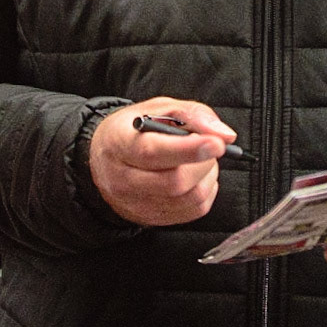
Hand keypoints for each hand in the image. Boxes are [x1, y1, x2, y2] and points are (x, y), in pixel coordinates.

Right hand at [90, 97, 239, 225]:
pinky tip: (196, 176)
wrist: (103, 160)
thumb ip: (192, 114)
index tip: (216, 143)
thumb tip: (224, 135)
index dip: (189, 150)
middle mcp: (123, 180)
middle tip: (208, 145)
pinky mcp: (152, 219)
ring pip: (189, 198)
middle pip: (174, 182)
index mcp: (120, 144)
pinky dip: (206, 190)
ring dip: (207, 176)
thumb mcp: (158, 108)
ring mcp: (136, 204)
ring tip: (200, 159)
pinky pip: (194, 211)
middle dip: (204, 162)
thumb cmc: (134, 130)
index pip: (153, 153)